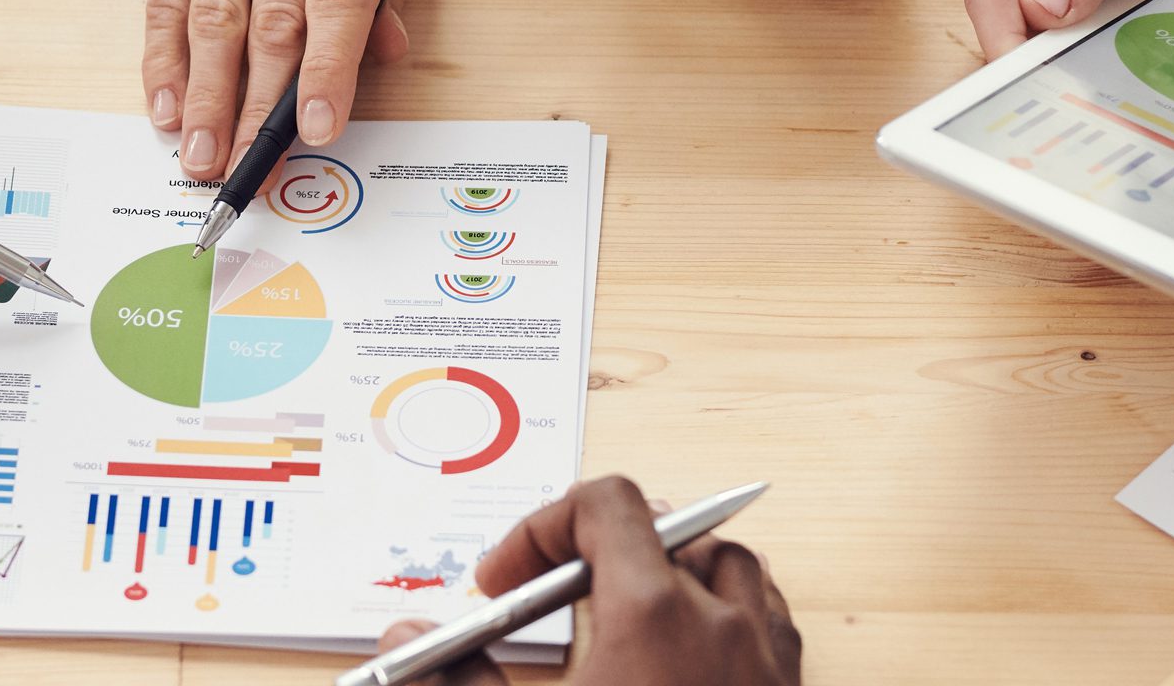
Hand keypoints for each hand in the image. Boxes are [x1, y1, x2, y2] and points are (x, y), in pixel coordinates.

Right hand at [143, 0, 423, 180]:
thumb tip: (383, 56)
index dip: (329, 71)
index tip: (319, 129)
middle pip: (273, 17)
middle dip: (259, 105)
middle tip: (250, 167)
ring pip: (213, 14)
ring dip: (206, 96)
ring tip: (203, 154)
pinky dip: (164, 59)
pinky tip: (169, 105)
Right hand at [374, 477, 800, 685]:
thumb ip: (453, 679)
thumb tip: (406, 639)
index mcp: (654, 611)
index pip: (605, 505)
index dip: (540, 529)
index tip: (503, 583)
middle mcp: (723, 623)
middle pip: (665, 531)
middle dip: (598, 555)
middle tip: (547, 606)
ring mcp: (767, 663)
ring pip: (730, 570)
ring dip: (671, 577)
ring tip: (616, 623)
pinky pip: (767, 624)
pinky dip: (723, 620)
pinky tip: (678, 665)